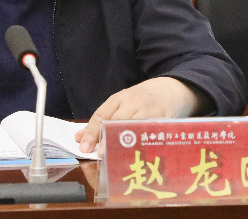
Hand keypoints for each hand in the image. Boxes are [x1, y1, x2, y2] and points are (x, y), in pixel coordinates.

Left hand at [74, 77, 210, 152]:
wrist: (168, 90)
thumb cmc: (139, 101)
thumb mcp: (118, 105)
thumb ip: (99, 122)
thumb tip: (78, 138)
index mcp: (119, 99)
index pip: (102, 115)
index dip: (92, 131)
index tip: (83, 147)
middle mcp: (134, 103)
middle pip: (118, 121)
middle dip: (108, 137)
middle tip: (100, 153)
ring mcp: (151, 111)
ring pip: (136, 127)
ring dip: (126, 144)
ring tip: (117, 157)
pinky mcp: (166, 120)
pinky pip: (155, 133)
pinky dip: (147, 144)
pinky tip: (140, 156)